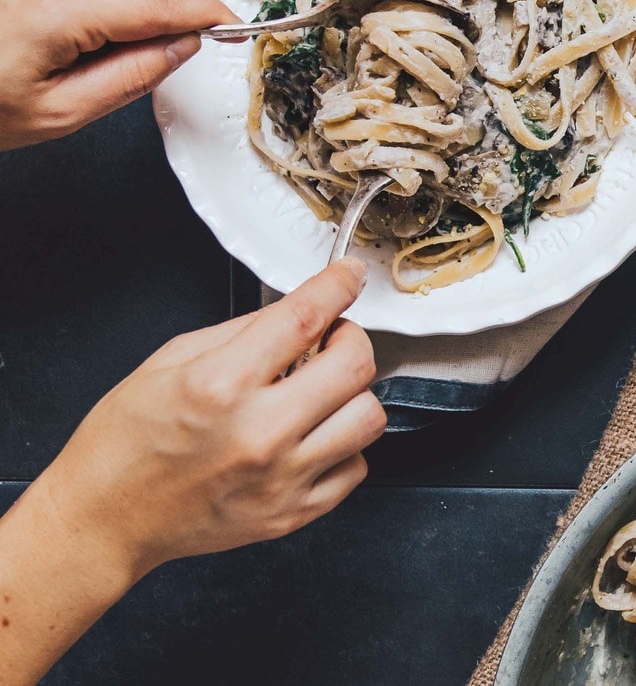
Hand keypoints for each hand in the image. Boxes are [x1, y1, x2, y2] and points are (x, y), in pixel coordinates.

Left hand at [0, 0, 239, 149]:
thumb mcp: (62, 111)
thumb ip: (133, 75)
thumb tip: (182, 47)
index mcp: (56, 8)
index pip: (157, 3)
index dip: (203, 15)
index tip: (233, 27)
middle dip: (164, 17)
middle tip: (151, 63)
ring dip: (132, 10)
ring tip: (95, 54)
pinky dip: (103, 1)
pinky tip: (76, 35)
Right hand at [37, 257, 383, 575]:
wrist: (107, 520)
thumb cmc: (127, 442)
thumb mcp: (172, 359)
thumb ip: (244, 330)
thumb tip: (301, 309)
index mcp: (221, 384)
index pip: (304, 317)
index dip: (338, 284)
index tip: (349, 274)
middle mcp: (259, 433)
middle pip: (355, 365)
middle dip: (350, 338)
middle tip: (330, 340)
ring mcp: (280, 479)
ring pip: (369, 418)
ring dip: (353, 393)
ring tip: (324, 391)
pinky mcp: (292, 514)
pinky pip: (356, 467)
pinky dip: (344, 444)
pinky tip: (314, 436)